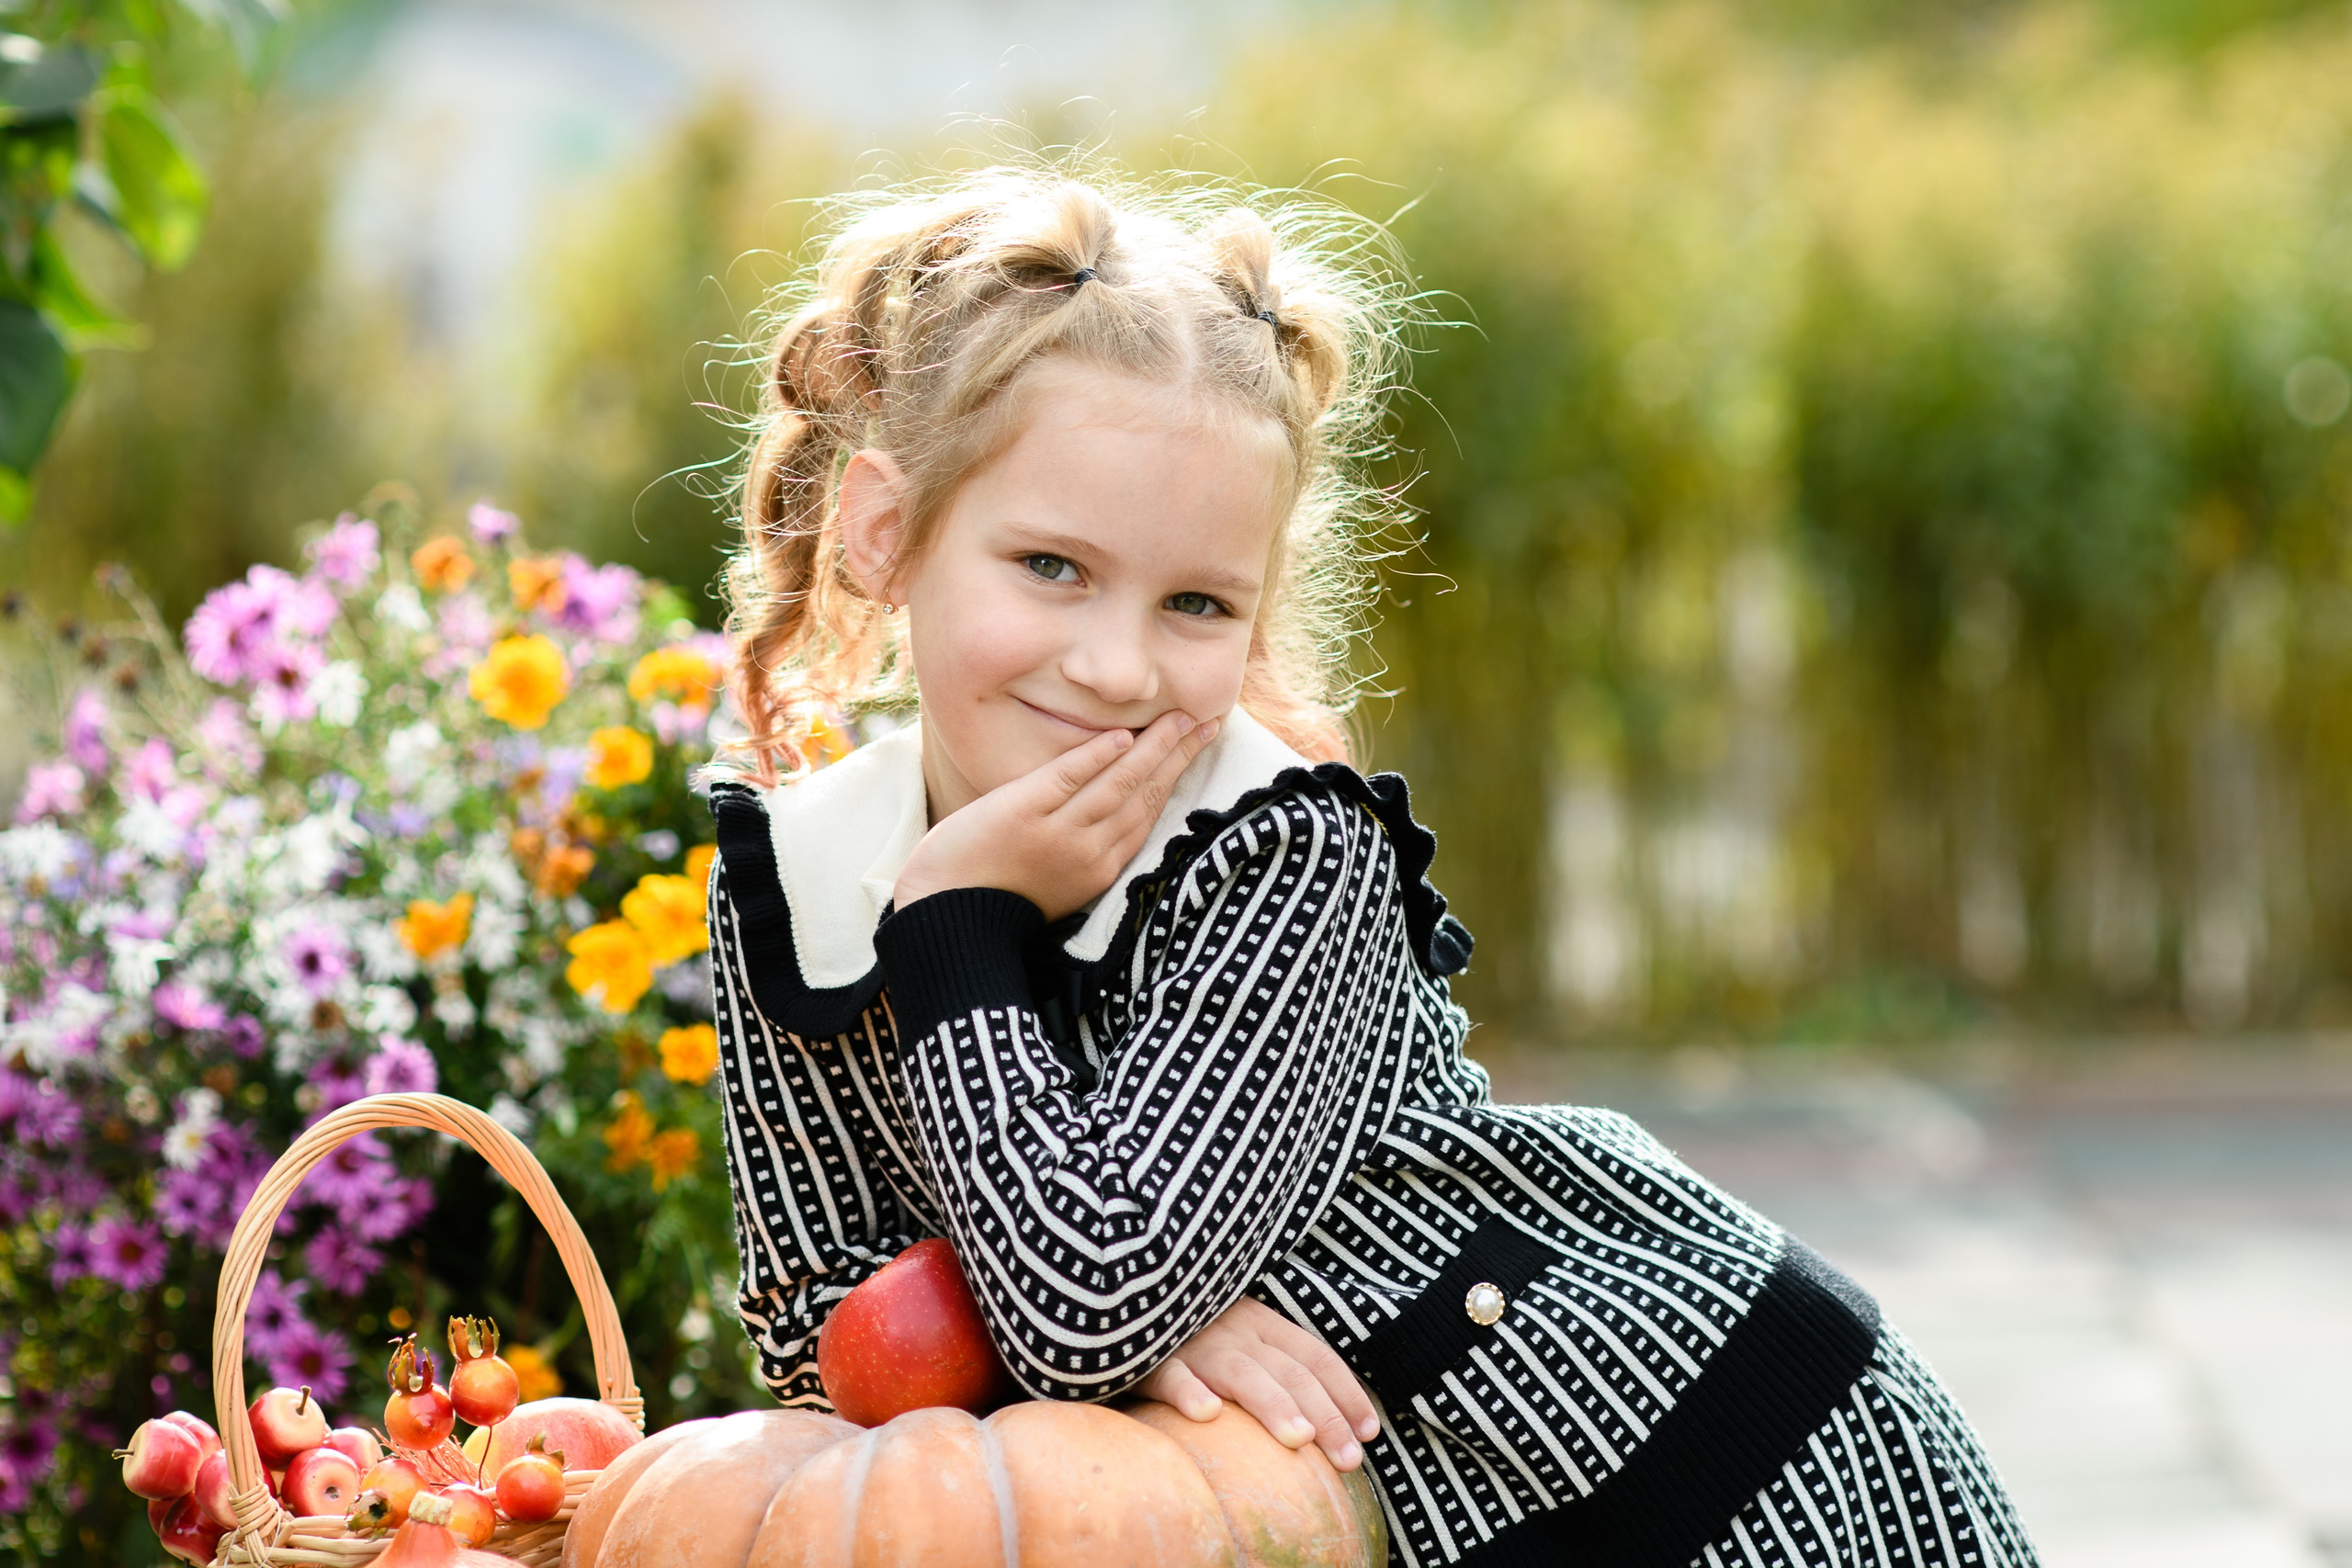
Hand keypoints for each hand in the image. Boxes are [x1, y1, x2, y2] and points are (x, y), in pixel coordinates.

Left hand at [893, 710, 1219, 922]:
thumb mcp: (1058, 881)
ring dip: (1152, 747)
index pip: (1148, 813)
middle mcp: (1088, 851)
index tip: (1198, 745)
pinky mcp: (1023, 812)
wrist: (947, 917)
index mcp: (1100, 869)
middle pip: (1144, 794)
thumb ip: (1087, 847)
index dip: (1177, 775)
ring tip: (1179, 718)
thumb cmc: (998, 895)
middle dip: (1179, 755)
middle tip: (1208, 720)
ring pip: (1117, 783)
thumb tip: (1111, 808)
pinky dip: (1096, 757)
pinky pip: (1068, 779)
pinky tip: (1123, 737)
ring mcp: (1057, 831)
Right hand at [1138, 1297, 1378, 1471]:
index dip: (1347, 1393)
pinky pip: (1171, 1372)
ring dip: (1272, 1404)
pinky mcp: (1151, 1355)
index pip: (1315, 1356)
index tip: (1371, 1432)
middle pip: (1290, 1372)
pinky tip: (1207, 1414)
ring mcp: (1195, 1341)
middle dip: (1325, 1415)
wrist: (1120, 1304)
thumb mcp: (1237, 1339)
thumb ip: (1271, 1367)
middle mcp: (1236, 1329)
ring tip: (1297, 1441)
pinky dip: (1189, 1389)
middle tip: (1349, 1459)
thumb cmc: (1187, 1335)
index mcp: (1261, 1323)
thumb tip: (1320, 1424)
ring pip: (1241, 1372)